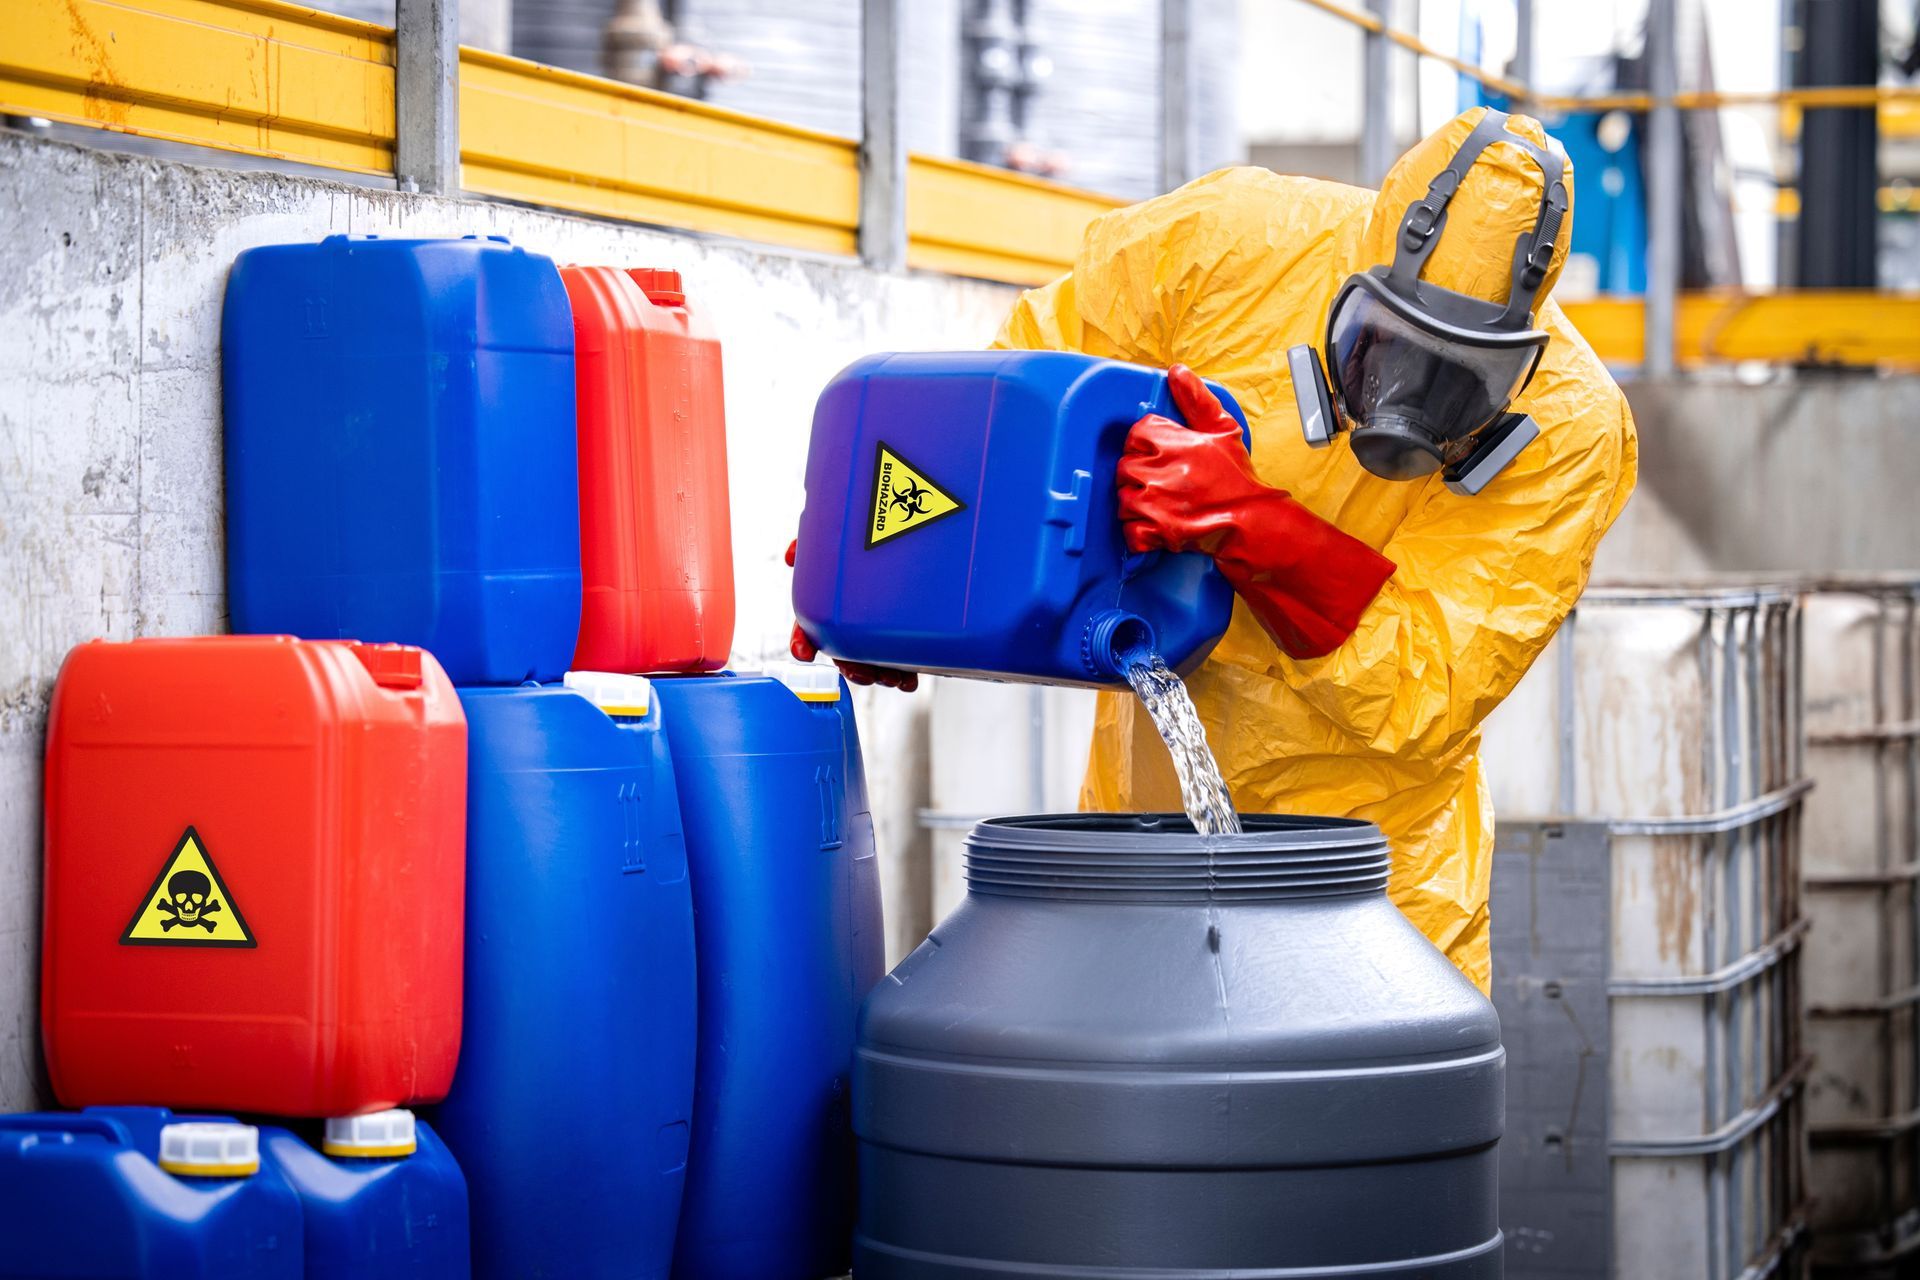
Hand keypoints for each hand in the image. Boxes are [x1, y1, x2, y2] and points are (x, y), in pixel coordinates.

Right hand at [785, 540, 919, 691]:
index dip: (803, 640)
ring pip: (872, 658)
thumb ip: (814, 539)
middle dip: (849, 665)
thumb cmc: (870, 528)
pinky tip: (908, 679)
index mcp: (835, 595)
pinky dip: (905, 673)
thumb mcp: (841, 528)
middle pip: (843, 648)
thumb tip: (791, 556)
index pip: (811, 622)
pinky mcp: (911, 627)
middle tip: (859, 672)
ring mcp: (882, 621)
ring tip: (890, 678)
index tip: (803, 654)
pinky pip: (905, 656)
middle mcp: (855, 612)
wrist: (923, 522)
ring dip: (877, 673)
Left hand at [1116, 365, 1266, 556]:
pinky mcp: (1156, 532)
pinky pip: (1130, 531)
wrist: (1251, 522)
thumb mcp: (1223, 430)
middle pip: (1125, 467)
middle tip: (1161, 483)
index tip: (1156, 455)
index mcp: (1171, 442)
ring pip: (1124, 499)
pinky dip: (1140, 533)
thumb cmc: (1237, 478)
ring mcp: (1154, 503)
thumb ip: (1196, 400)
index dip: (1145, 445)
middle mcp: (1158, 471)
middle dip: (1140, 475)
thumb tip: (1178, 371)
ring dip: (1138, 504)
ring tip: (1161, 506)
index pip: (1136, 434)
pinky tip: (1157, 527)